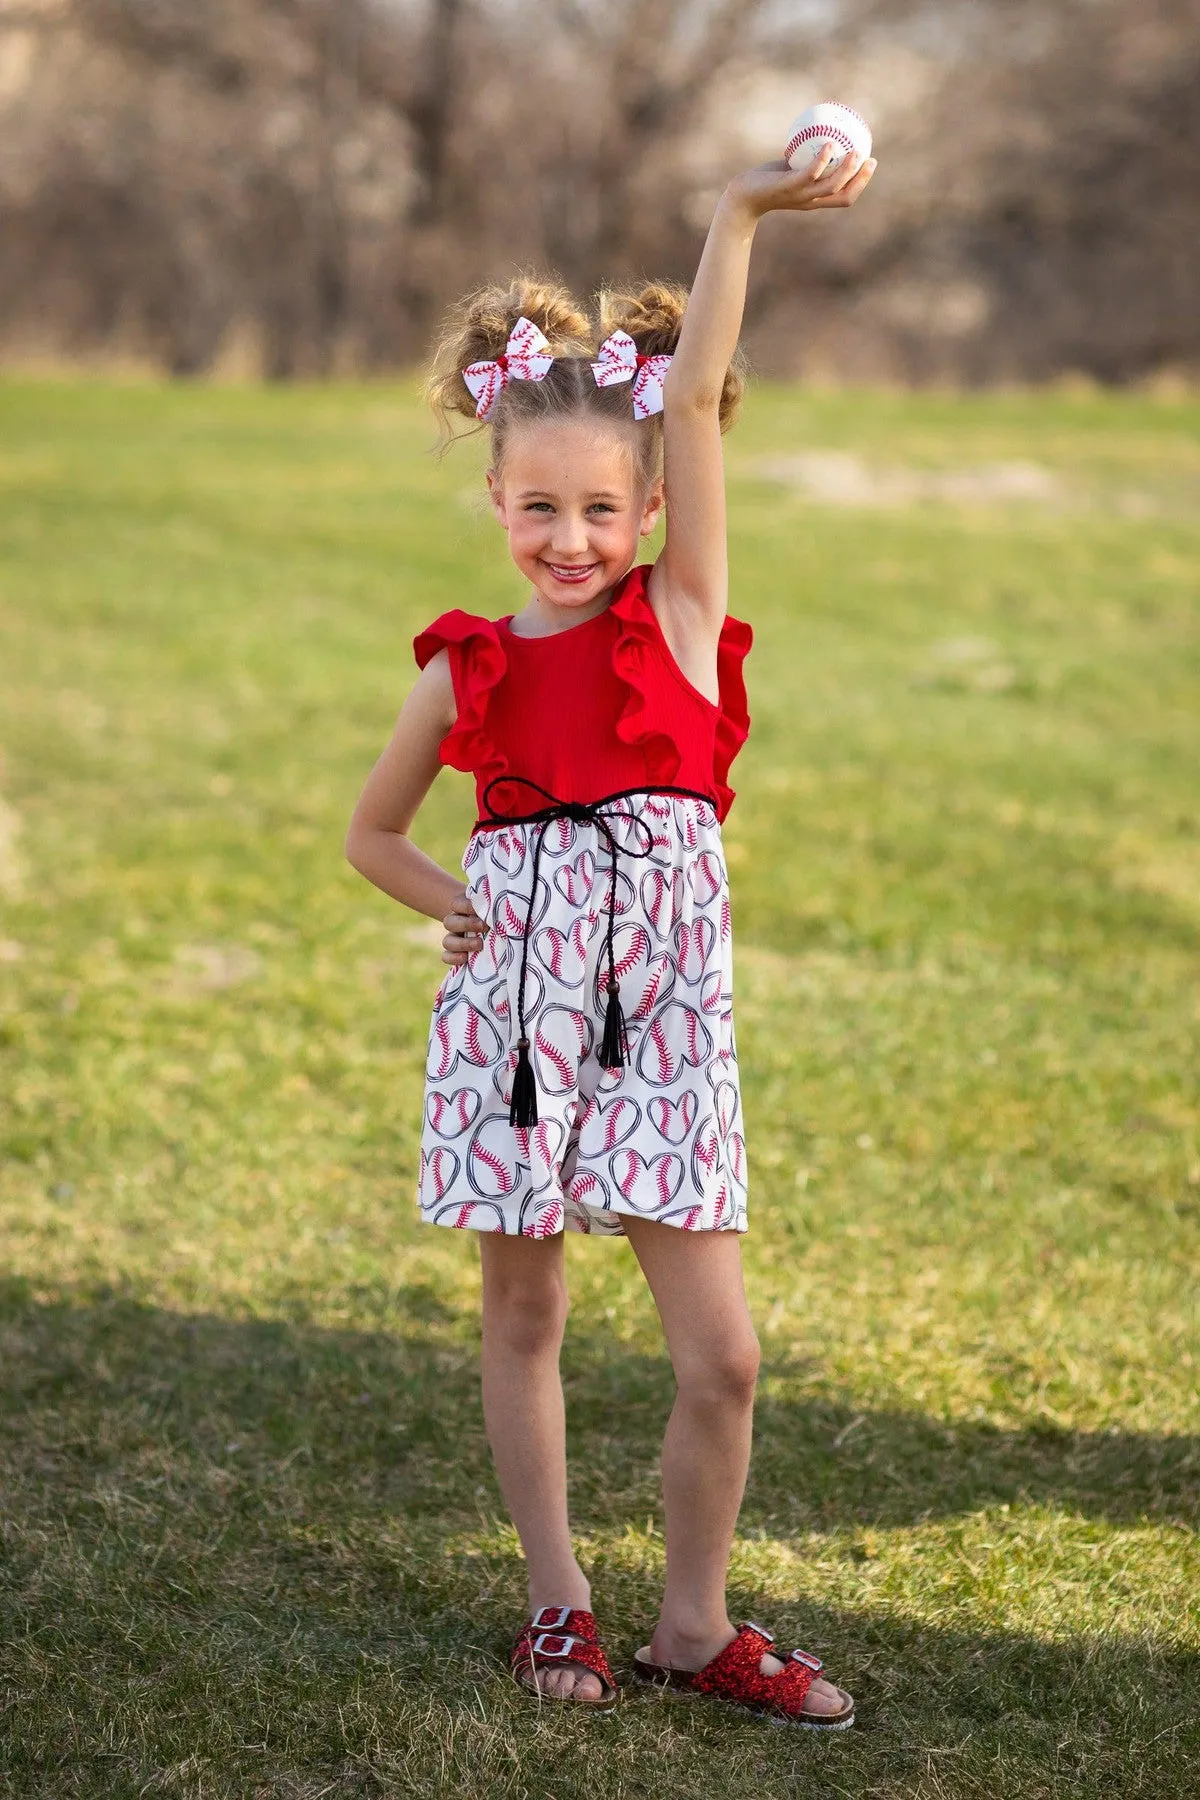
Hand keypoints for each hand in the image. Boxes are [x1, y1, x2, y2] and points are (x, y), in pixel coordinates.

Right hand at [441, 889, 487, 965]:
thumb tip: (504, 909)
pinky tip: (465, 958)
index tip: (482, 908)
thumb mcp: (492, 909)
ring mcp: (453, 939)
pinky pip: (446, 957)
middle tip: (484, 926)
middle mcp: (455, 923)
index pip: (456, 904)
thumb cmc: (493, 916)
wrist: (492, 930)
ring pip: (447, 941)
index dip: (466, 906)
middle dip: (467, 924)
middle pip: (449, 922)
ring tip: (480, 944)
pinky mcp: (454, 954)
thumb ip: (493, 908)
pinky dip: (453, 958)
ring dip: (463, 943)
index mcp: (461, 909)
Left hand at [725, 146, 876, 223]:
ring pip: (830, 186)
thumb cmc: (767, 180)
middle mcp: (811, 201)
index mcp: (815, 199)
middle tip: (870, 158)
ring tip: (856, 152)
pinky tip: (829, 144)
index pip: (844, 197)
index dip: (861, 183)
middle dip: (860, 180)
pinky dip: (821, 160)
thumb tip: (821, 133)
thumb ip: (806, 157)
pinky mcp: (788, 187)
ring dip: (846, 170)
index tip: (870, 163)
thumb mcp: (790, 167)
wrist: (743, 195)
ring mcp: (800, 196)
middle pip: (843, 195)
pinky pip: (809, 173)